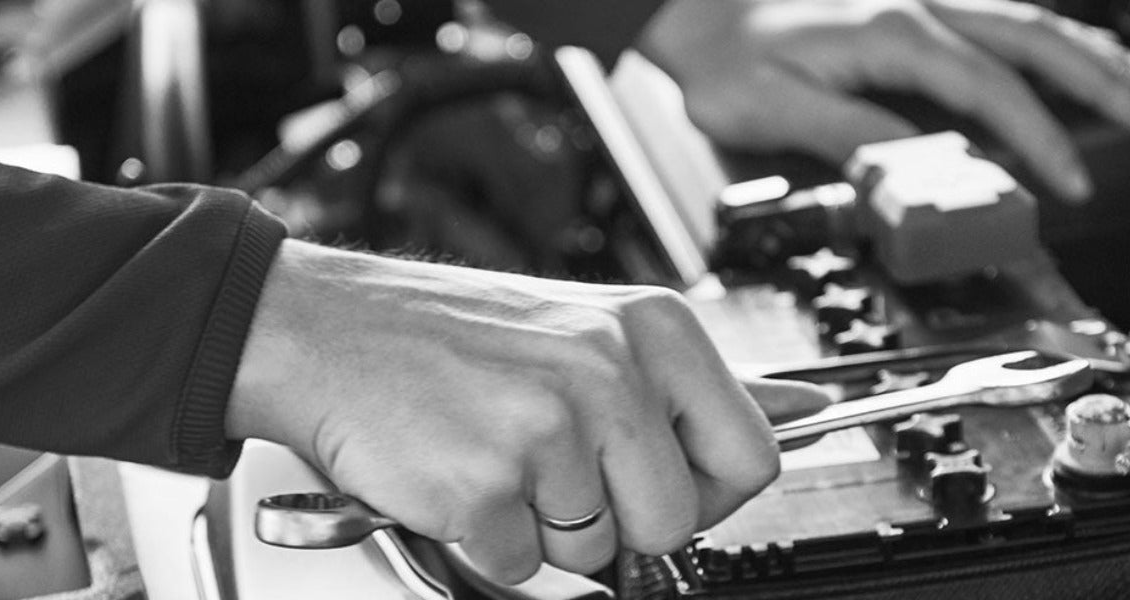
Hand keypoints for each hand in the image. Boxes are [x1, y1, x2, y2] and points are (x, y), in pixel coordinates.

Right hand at [226, 241, 830, 582]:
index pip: (751, 456)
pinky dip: (483, 537)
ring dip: (542, 526)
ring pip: (596, 551)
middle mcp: (610, 370)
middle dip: (617, 520)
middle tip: (554, 468)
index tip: (653, 478)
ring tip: (495, 454)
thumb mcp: (589, 327)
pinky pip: (518, 564)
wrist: (324, 330)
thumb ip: (690, 382)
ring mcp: (549, 428)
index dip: (703, 491)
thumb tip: (805, 406)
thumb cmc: (451, 337)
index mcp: (653, 330)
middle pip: (676, 522)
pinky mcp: (486, 484)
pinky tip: (456, 471)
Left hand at [637, 0, 1129, 201]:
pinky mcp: (909, 4)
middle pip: (1032, 40)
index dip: (1039, 140)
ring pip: (1023, 19)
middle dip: (1099, 79)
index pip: (990, 92)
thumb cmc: (724, 56)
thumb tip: (912, 175)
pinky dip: (1043, 36)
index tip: (1068, 181)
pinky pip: (997, 13)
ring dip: (1084, 52)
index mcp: (892, 36)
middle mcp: (916, 6)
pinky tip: (1064, 52)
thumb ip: (851, 139)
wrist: (694, 5)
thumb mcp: (776, 109)